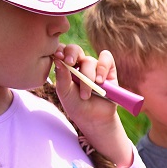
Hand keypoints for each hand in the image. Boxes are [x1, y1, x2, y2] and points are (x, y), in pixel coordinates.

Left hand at [54, 45, 131, 164]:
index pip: (62, 51)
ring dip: (88, 77)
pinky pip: (106, 58)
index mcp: (67, 67)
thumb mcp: (65, 93)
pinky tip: (100, 81)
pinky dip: (102, 68)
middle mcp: (80, 64)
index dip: (60, 50)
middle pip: (75, 49)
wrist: (94, 118)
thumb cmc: (77, 106)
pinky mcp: (109, 69)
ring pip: (89, 61)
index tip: (58, 57)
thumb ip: (62, 77)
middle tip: (69, 63)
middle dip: (72, 54)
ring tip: (86, 94)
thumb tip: (58, 60)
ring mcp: (95, 66)